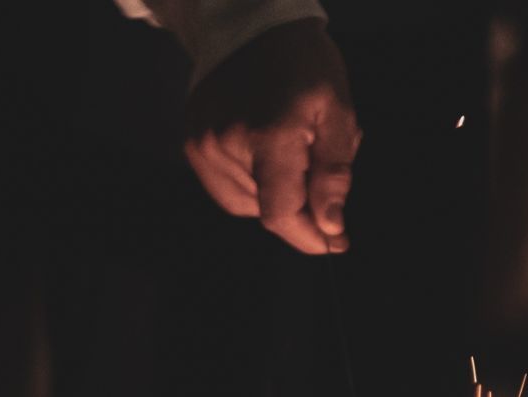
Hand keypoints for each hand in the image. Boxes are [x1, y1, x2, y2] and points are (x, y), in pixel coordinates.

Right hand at [183, 18, 359, 253]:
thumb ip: (333, 173)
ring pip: (248, 203)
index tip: (335, 242)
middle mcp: (226, 144)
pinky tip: (265, 151)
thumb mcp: (336, 111)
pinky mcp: (191, 143)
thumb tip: (330, 226)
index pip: (281, 213)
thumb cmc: (303, 63)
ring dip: (276, 191)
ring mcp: (203, 145)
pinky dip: (253, 183)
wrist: (248, 23)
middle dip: (301, 203)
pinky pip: (228, 188)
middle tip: (317, 162)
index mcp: (268, 135)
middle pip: (268, 209)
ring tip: (289, 148)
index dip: (309, 236)